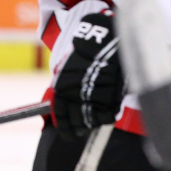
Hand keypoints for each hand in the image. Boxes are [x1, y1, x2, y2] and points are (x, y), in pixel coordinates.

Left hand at [52, 11, 123, 138]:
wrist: (104, 39)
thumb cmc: (84, 52)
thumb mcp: (66, 67)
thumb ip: (63, 87)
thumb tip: (59, 105)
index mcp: (62, 87)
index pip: (60, 115)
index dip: (64, 126)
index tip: (67, 131)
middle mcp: (76, 95)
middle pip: (77, 122)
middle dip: (78, 128)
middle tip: (80, 130)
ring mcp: (95, 97)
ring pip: (92, 122)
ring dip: (92, 123)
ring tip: (93, 120)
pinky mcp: (112, 97)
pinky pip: (108, 116)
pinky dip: (107, 116)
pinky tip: (105, 112)